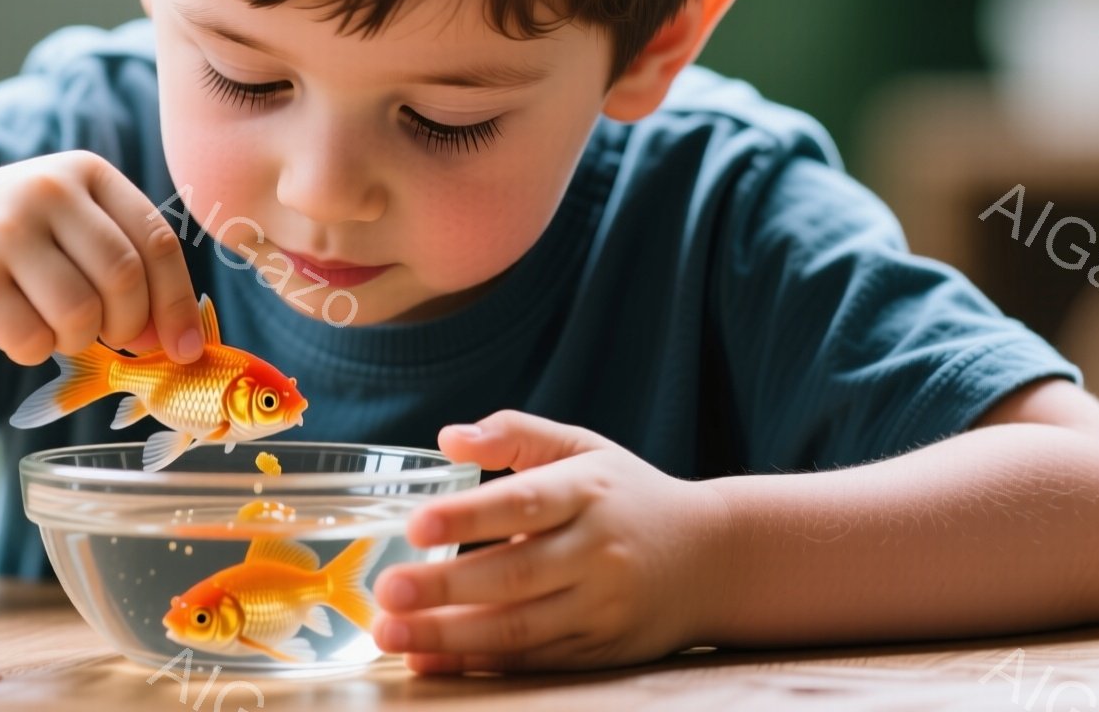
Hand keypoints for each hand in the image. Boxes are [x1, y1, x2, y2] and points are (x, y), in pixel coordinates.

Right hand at [0, 150, 202, 365]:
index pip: (156, 241)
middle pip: (123, 279)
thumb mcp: (70, 225)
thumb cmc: (13, 241)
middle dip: (128, 326)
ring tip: (56, 326)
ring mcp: (6, 231)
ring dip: (78, 340)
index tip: (184, 348)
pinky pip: (32, 339)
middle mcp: (48, 190)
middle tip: (111, 337)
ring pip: (80, 313)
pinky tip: (17, 329)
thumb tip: (176, 341)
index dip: (177, 303)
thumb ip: (125, 264)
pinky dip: (35, 350)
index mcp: (87, 173)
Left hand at [371, 410, 732, 672]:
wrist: (713, 559)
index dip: (468, 516)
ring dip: (448, 635)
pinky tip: (427, 660)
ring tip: (390, 632)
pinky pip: (533, 661)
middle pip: (515, 574)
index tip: (416, 525)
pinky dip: (477, 664)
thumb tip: (449, 438)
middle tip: (386, 590)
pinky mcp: (600, 649)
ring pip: (520, 628)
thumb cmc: (626, 495)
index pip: (523, 503)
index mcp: (587, 491)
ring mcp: (601, 606)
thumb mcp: (581, 448)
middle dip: (444, 588)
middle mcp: (596, 552)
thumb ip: (515, 435)